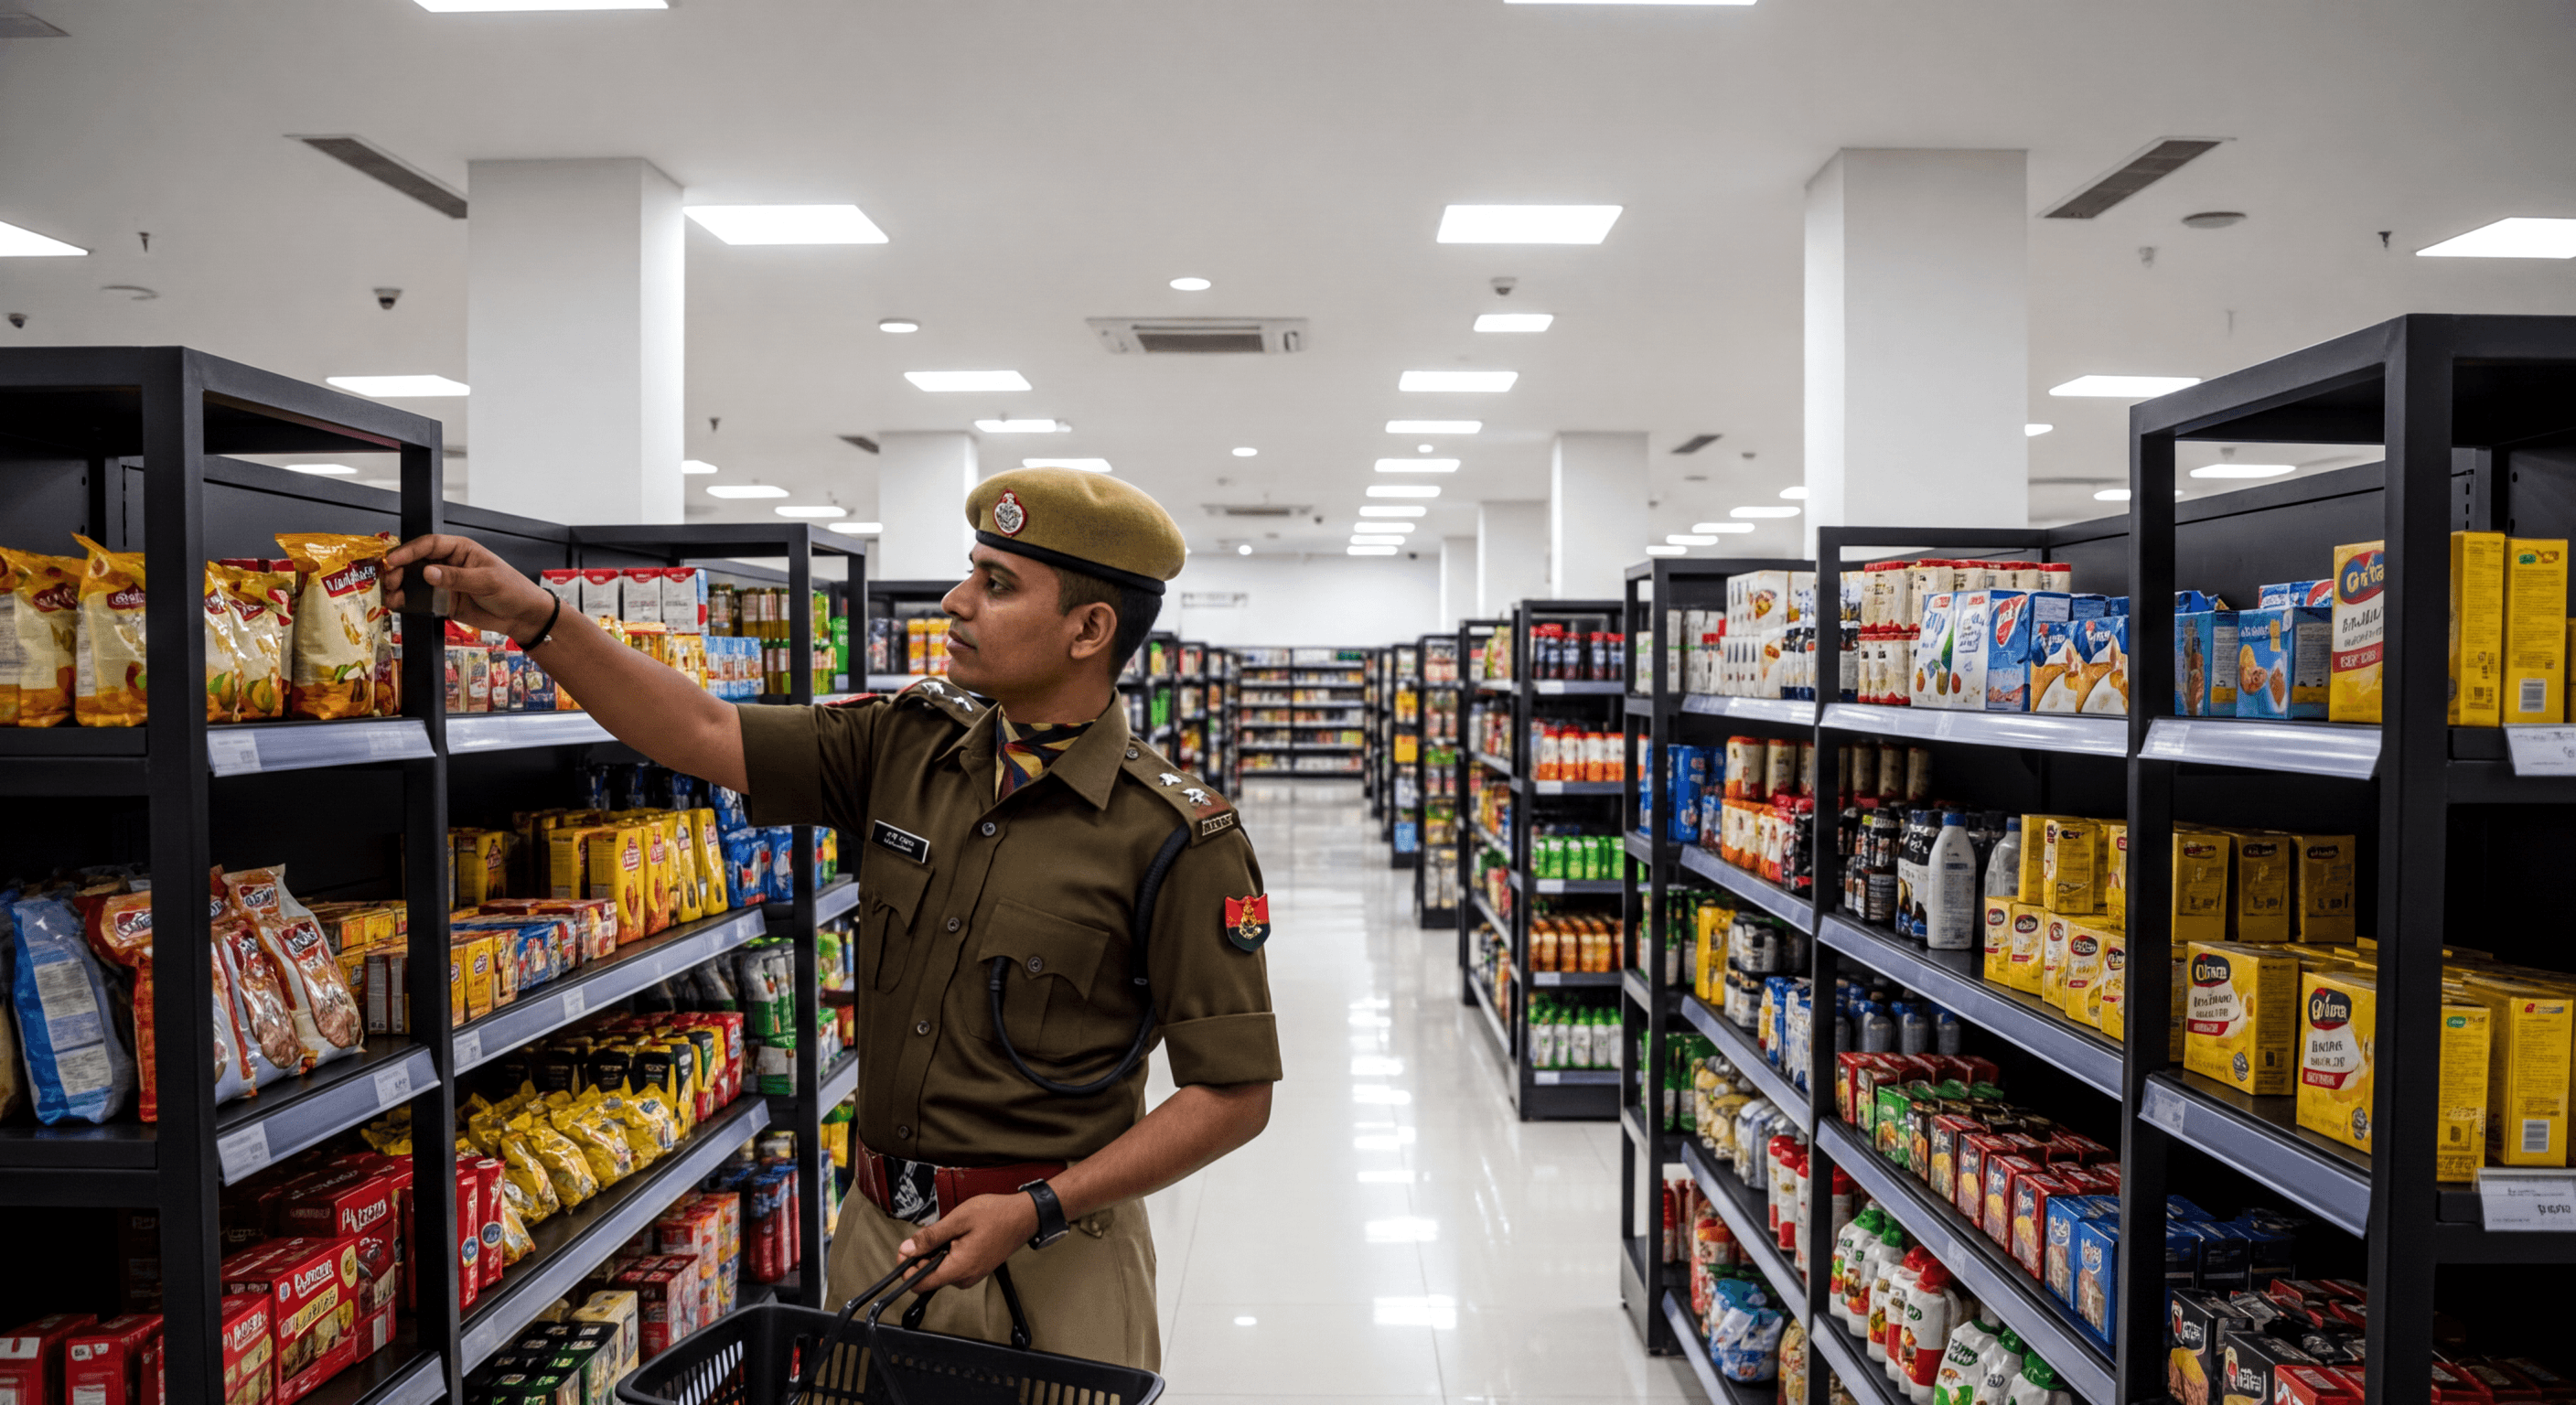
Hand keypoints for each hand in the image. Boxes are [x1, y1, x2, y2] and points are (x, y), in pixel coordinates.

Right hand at [382, 534, 554, 640]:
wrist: (521, 616)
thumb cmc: (512, 590)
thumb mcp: (486, 581)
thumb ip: (456, 577)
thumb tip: (428, 572)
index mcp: (460, 549)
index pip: (430, 544)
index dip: (410, 550)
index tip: (394, 560)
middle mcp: (449, 564)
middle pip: (416, 562)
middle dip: (400, 569)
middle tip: (390, 580)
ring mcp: (444, 583)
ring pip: (414, 581)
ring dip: (400, 586)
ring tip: (390, 594)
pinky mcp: (443, 601)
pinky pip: (421, 599)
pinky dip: (407, 601)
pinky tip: (398, 604)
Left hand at [897, 1192, 1039, 1292]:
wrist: (1023, 1216)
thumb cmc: (996, 1215)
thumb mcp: (958, 1220)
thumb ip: (930, 1236)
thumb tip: (908, 1248)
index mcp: (959, 1268)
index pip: (920, 1284)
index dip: (907, 1269)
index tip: (906, 1251)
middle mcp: (965, 1277)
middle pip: (929, 1277)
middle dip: (923, 1256)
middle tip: (929, 1234)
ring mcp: (972, 1275)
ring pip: (940, 1270)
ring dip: (937, 1254)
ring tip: (950, 1233)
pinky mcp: (975, 1270)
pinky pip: (953, 1267)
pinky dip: (948, 1253)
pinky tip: (957, 1237)